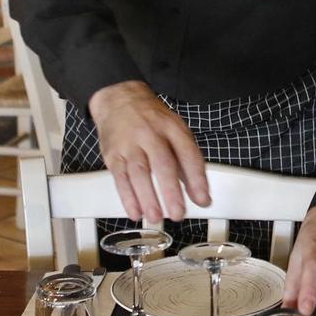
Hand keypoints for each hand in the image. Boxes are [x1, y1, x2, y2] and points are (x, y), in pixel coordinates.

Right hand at [86, 80, 209, 224]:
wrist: (120, 98)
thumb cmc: (151, 119)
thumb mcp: (175, 131)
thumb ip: (187, 162)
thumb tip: (200, 194)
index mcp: (172, 128)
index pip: (188, 154)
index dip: (197, 179)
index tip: (202, 199)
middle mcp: (151, 135)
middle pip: (162, 164)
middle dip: (171, 192)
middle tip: (178, 213)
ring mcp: (130, 144)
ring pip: (139, 173)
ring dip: (147, 198)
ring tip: (156, 216)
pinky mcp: (113, 154)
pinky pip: (120, 178)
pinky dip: (127, 197)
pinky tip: (135, 210)